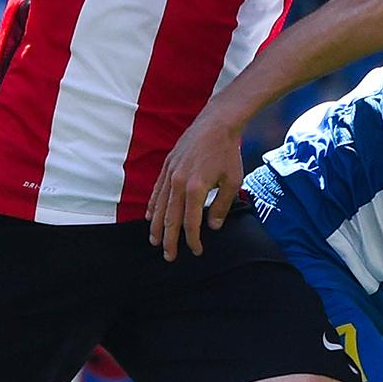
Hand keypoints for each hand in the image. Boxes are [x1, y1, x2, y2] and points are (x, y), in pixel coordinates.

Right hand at [146, 108, 244, 259]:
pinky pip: (156, 191)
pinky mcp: (167, 166)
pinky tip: (149, 217)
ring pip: (159, 207)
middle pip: (170, 219)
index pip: (191, 222)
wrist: (216, 124)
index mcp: (195, 188)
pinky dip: (152, 206)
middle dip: (169, 240)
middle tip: (169, 257)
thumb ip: (221, 206)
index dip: (193, 240)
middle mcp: (178, 183)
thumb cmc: (228, 152)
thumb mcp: (233, 181)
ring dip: (156, 226)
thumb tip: (213, 226)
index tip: (196, 251)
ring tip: (155, 242)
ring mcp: (170, 174)